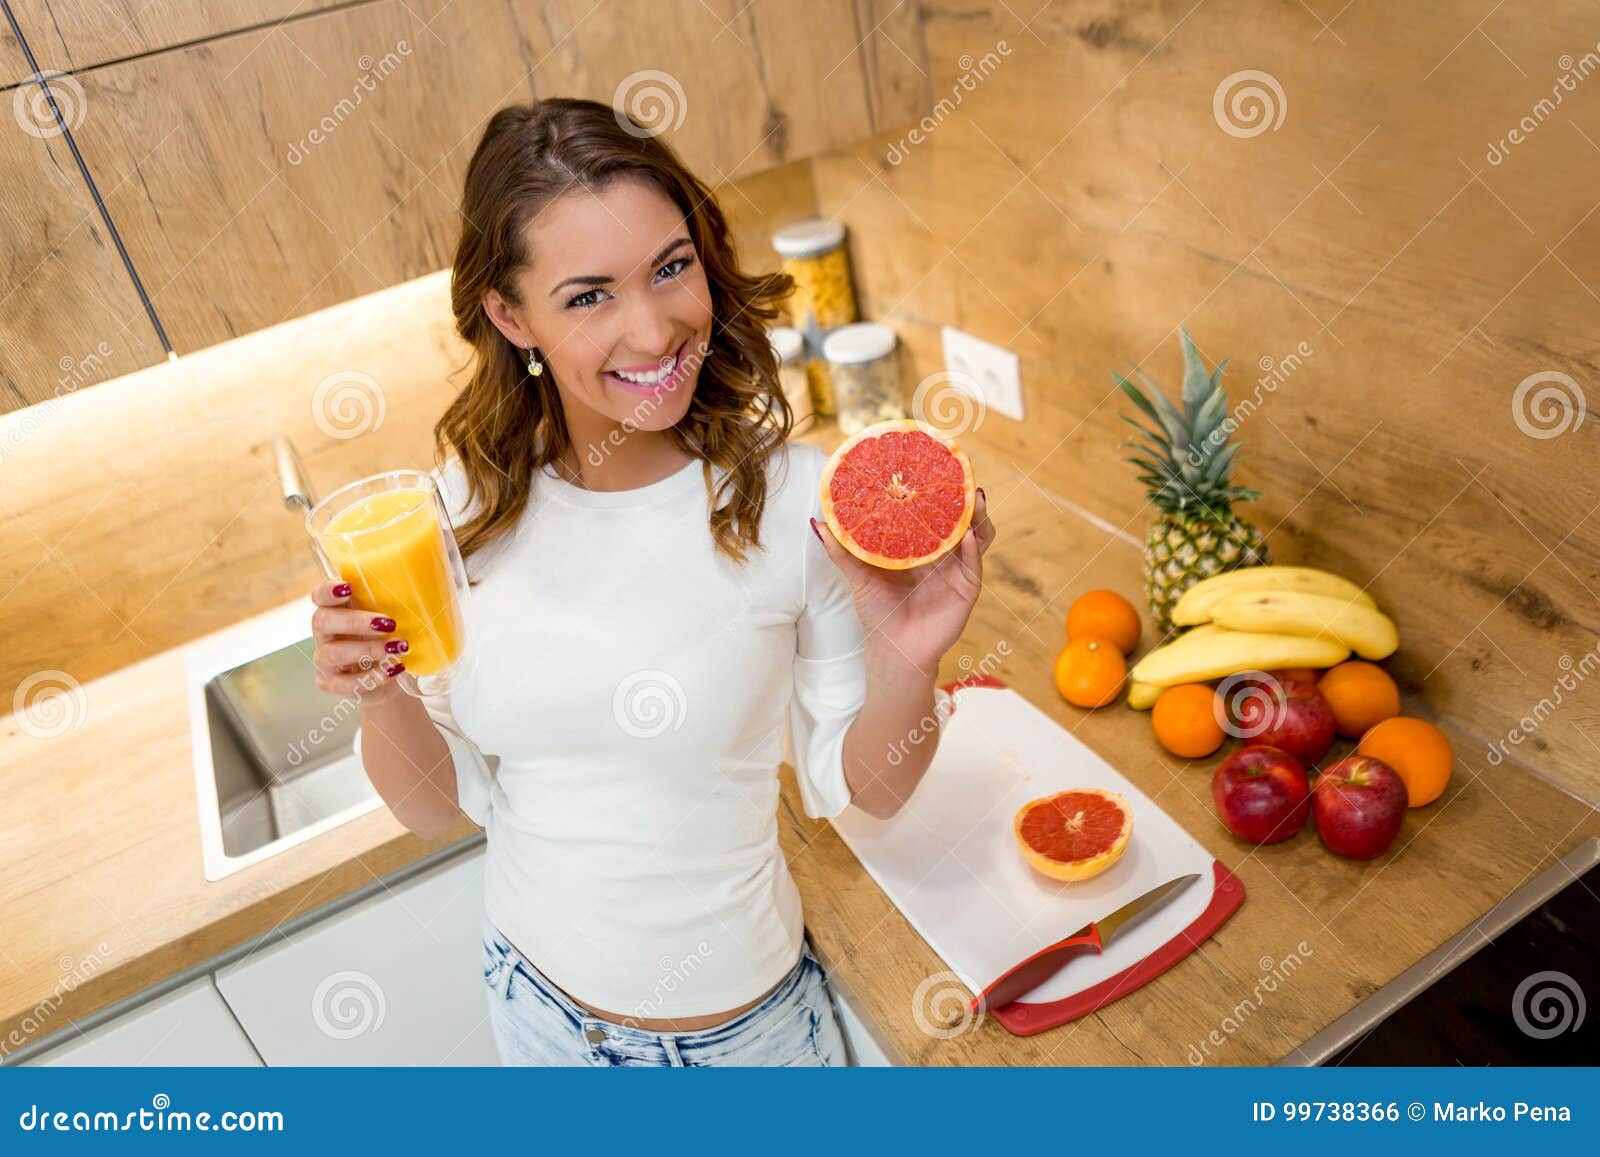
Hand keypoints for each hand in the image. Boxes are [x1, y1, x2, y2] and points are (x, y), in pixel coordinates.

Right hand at [309, 580, 409, 702]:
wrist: (390, 676)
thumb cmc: (388, 638)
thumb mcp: (391, 618)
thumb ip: (393, 604)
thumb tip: (424, 587)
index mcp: (335, 610)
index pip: (319, 596)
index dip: (328, 591)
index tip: (348, 588)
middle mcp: (324, 634)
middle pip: (323, 621)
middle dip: (356, 621)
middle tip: (388, 624)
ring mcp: (324, 660)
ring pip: (333, 653)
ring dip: (368, 650)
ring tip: (397, 648)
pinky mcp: (331, 684)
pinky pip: (346, 683)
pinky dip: (372, 677)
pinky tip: (393, 670)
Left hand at [812, 488, 995, 677]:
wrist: (893, 652)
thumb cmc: (878, 615)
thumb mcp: (859, 576)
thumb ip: (842, 550)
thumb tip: (817, 522)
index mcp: (920, 549)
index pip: (932, 514)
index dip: (935, 492)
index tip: (932, 466)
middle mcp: (942, 556)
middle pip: (959, 519)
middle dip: (962, 497)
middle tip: (960, 472)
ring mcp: (957, 571)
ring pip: (976, 536)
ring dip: (976, 516)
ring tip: (973, 496)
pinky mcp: (966, 589)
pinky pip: (974, 563)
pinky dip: (973, 546)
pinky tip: (969, 532)